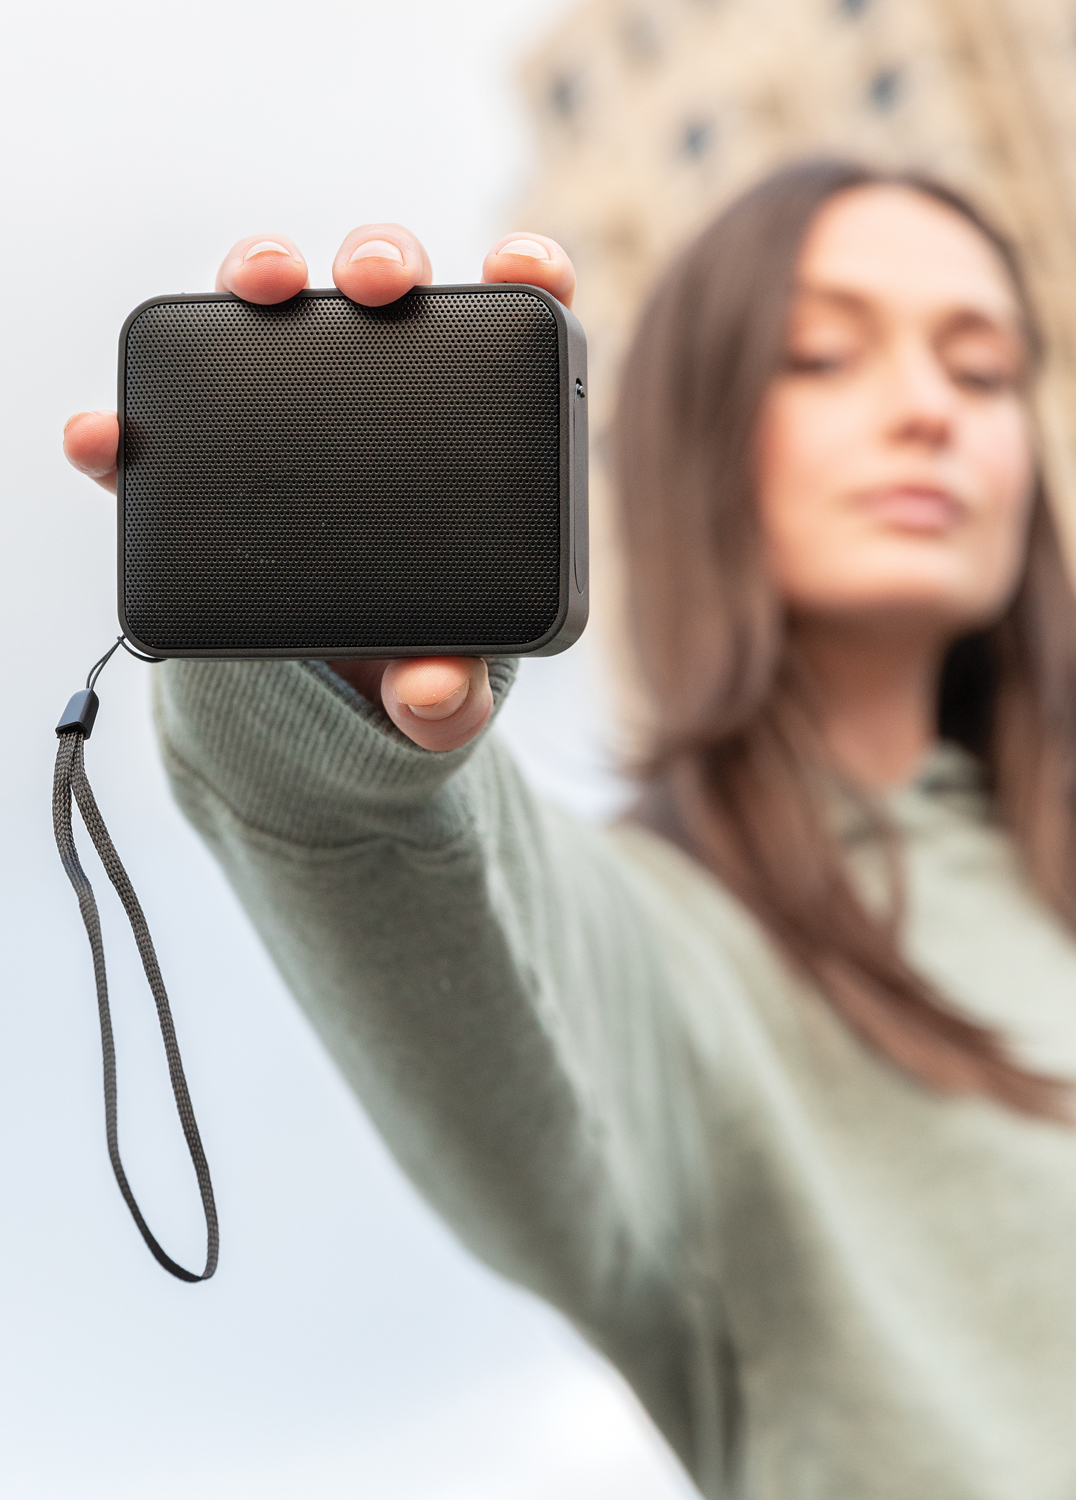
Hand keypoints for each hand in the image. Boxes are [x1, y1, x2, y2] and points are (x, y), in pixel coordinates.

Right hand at [63, 224, 575, 751]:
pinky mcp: (213, 464)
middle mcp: (390, 395)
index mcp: (475, 433)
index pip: (514, 330)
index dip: (527, 274)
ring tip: (258, 288)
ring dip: (265, 274)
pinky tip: (106, 439)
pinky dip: (130, 428)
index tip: (517, 264)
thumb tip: (430, 693)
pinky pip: (165, 429)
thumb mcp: (442, 693)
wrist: (332, 699)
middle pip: (393, 293)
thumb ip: (452, 700)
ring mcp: (295, 416)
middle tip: (375, 285)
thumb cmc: (413, 669)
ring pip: (280, 314)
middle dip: (384, 258)